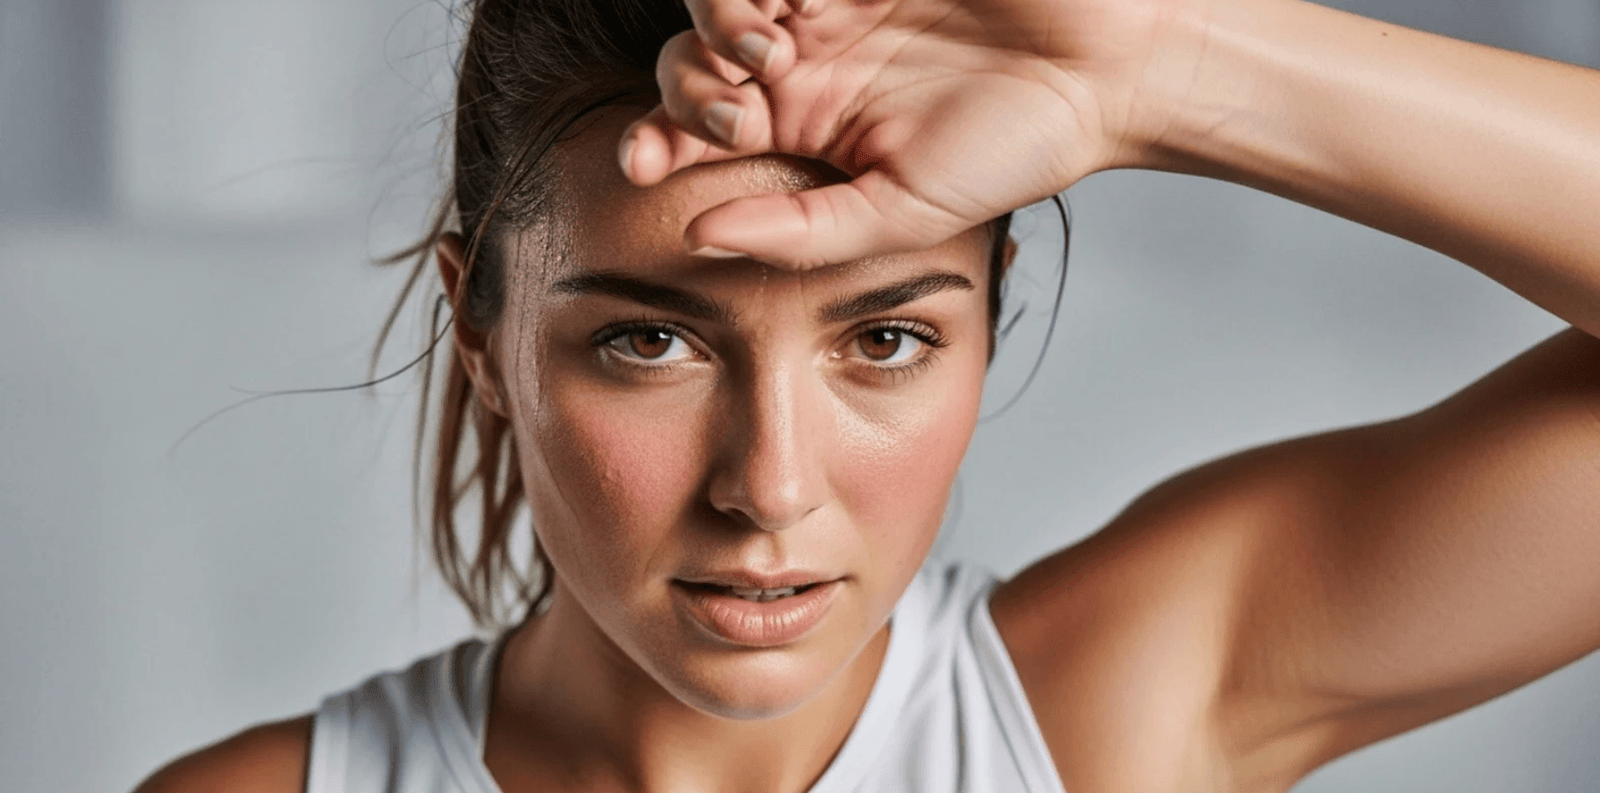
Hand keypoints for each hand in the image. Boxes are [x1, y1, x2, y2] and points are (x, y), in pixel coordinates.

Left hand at [619, 0, 1194, 268]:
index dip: (654, 139)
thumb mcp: (899, 213)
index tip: (641, 163)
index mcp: (804, 126)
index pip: (697, 130)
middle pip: (691, 56)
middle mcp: (804, 59)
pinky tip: (791, 2)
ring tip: (766, 42)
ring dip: (716, 18)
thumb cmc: (1013, 149)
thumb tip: (695, 239)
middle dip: (689, 82)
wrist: (1108, 70)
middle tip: (738, 105)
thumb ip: (799, 230)